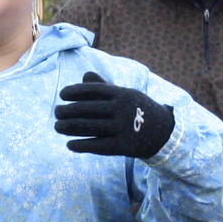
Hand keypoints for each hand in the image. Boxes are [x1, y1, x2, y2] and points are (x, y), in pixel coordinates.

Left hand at [56, 71, 173, 158]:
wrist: (165, 133)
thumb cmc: (138, 110)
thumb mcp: (126, 96)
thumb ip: (105, 88)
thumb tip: (85, 75)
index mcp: (123, 94)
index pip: (93, 90)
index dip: (74, 91)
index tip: (62, 95)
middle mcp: (122, 109)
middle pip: (86, 109)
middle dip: (67, 111)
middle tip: (57, 113)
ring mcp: (123, 128)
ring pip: (87, 127)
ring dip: (68, 127)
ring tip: (57, 126)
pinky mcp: (124, 146)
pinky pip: (96, 145)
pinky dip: (80, 145)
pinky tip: (69, 144)